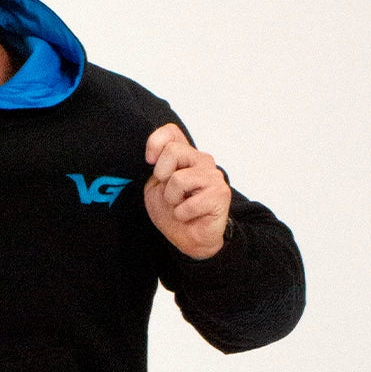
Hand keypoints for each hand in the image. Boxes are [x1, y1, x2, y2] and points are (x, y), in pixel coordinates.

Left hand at [144, 123, 230, 258]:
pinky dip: (182, 215)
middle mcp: (201, 160)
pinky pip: (187, 204)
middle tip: (171, 194)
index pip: (171, 132)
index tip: (150, 161)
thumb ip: (156, 171)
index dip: (156, 142)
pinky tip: (191, 216)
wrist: (190, 240)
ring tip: (181, 206)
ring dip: (172, 200)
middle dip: (162, 177)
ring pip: (178, 179)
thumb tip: (157, 157)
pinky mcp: (220, 193)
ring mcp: (213, 175)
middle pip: (172, 151)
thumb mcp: (154, 190)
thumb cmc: (173, 213)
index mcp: (185, 156)